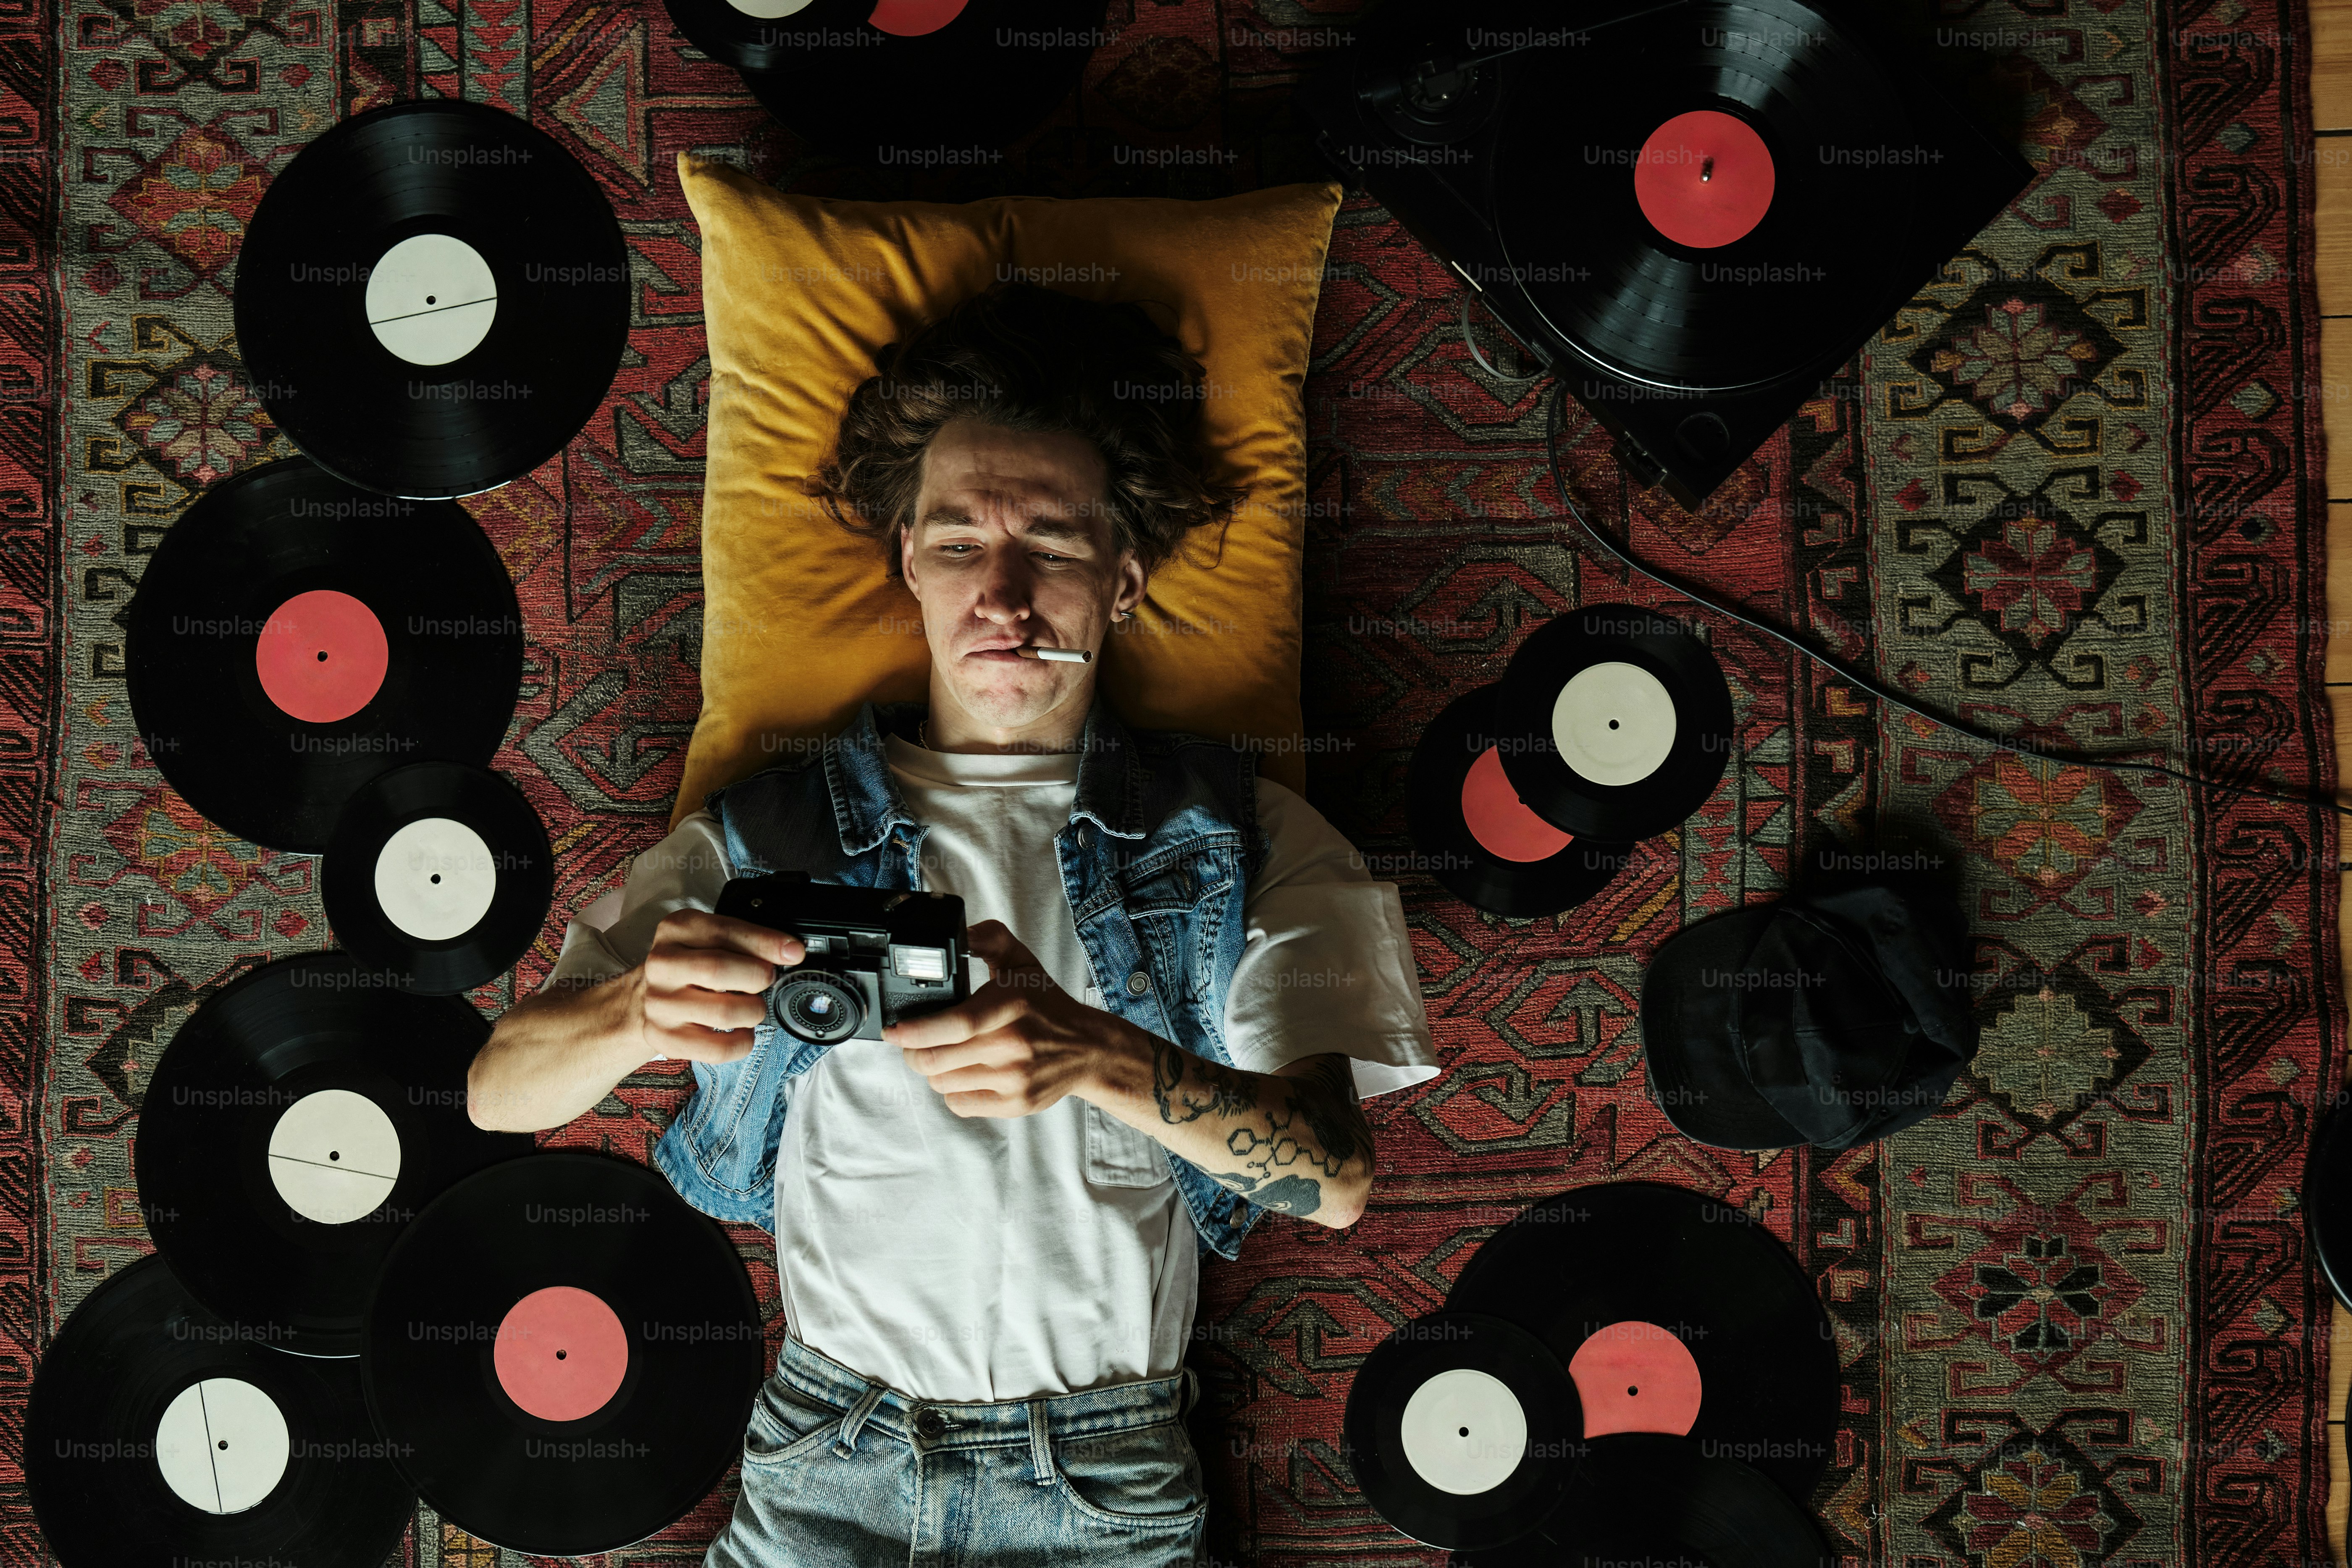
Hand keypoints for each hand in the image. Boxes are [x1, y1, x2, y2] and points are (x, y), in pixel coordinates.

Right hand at [635, 909, 803, 1063]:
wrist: (649, 997)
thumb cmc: (692, 965)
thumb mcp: (713, 939)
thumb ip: (748, 940)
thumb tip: (791, 952)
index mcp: (677, 929)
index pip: (724, 931)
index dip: (765, 942)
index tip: (794, 953)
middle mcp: (661, 964)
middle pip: (718, 970)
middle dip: (756, 977)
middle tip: (765, 981)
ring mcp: (659, 1003)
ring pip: (723, 1012)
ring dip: (752, 1011)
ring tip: (751, 1006)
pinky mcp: (664, 1037)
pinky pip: (716, 1048)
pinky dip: (742, 1042)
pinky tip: (742, 1031)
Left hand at [888, 920, 1127, 1116]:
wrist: (1088, 1049)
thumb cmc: (1047, 1005)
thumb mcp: (1020, 962)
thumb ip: (989, 939)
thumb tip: (958, 935)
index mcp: (1010, 1006)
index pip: (955, 1024)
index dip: (915, 1031)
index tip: (893, 1030)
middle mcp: (1012, 1045)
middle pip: (936, 1060)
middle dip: (912, 1052)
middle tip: (912, 1042)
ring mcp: (1013, 1079)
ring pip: (942, 1083)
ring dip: (933, 1070)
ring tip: (944, 1055)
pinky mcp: (1014, 1105)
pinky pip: (959, 1104)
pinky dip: (951, 1091)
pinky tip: (963, 1074)